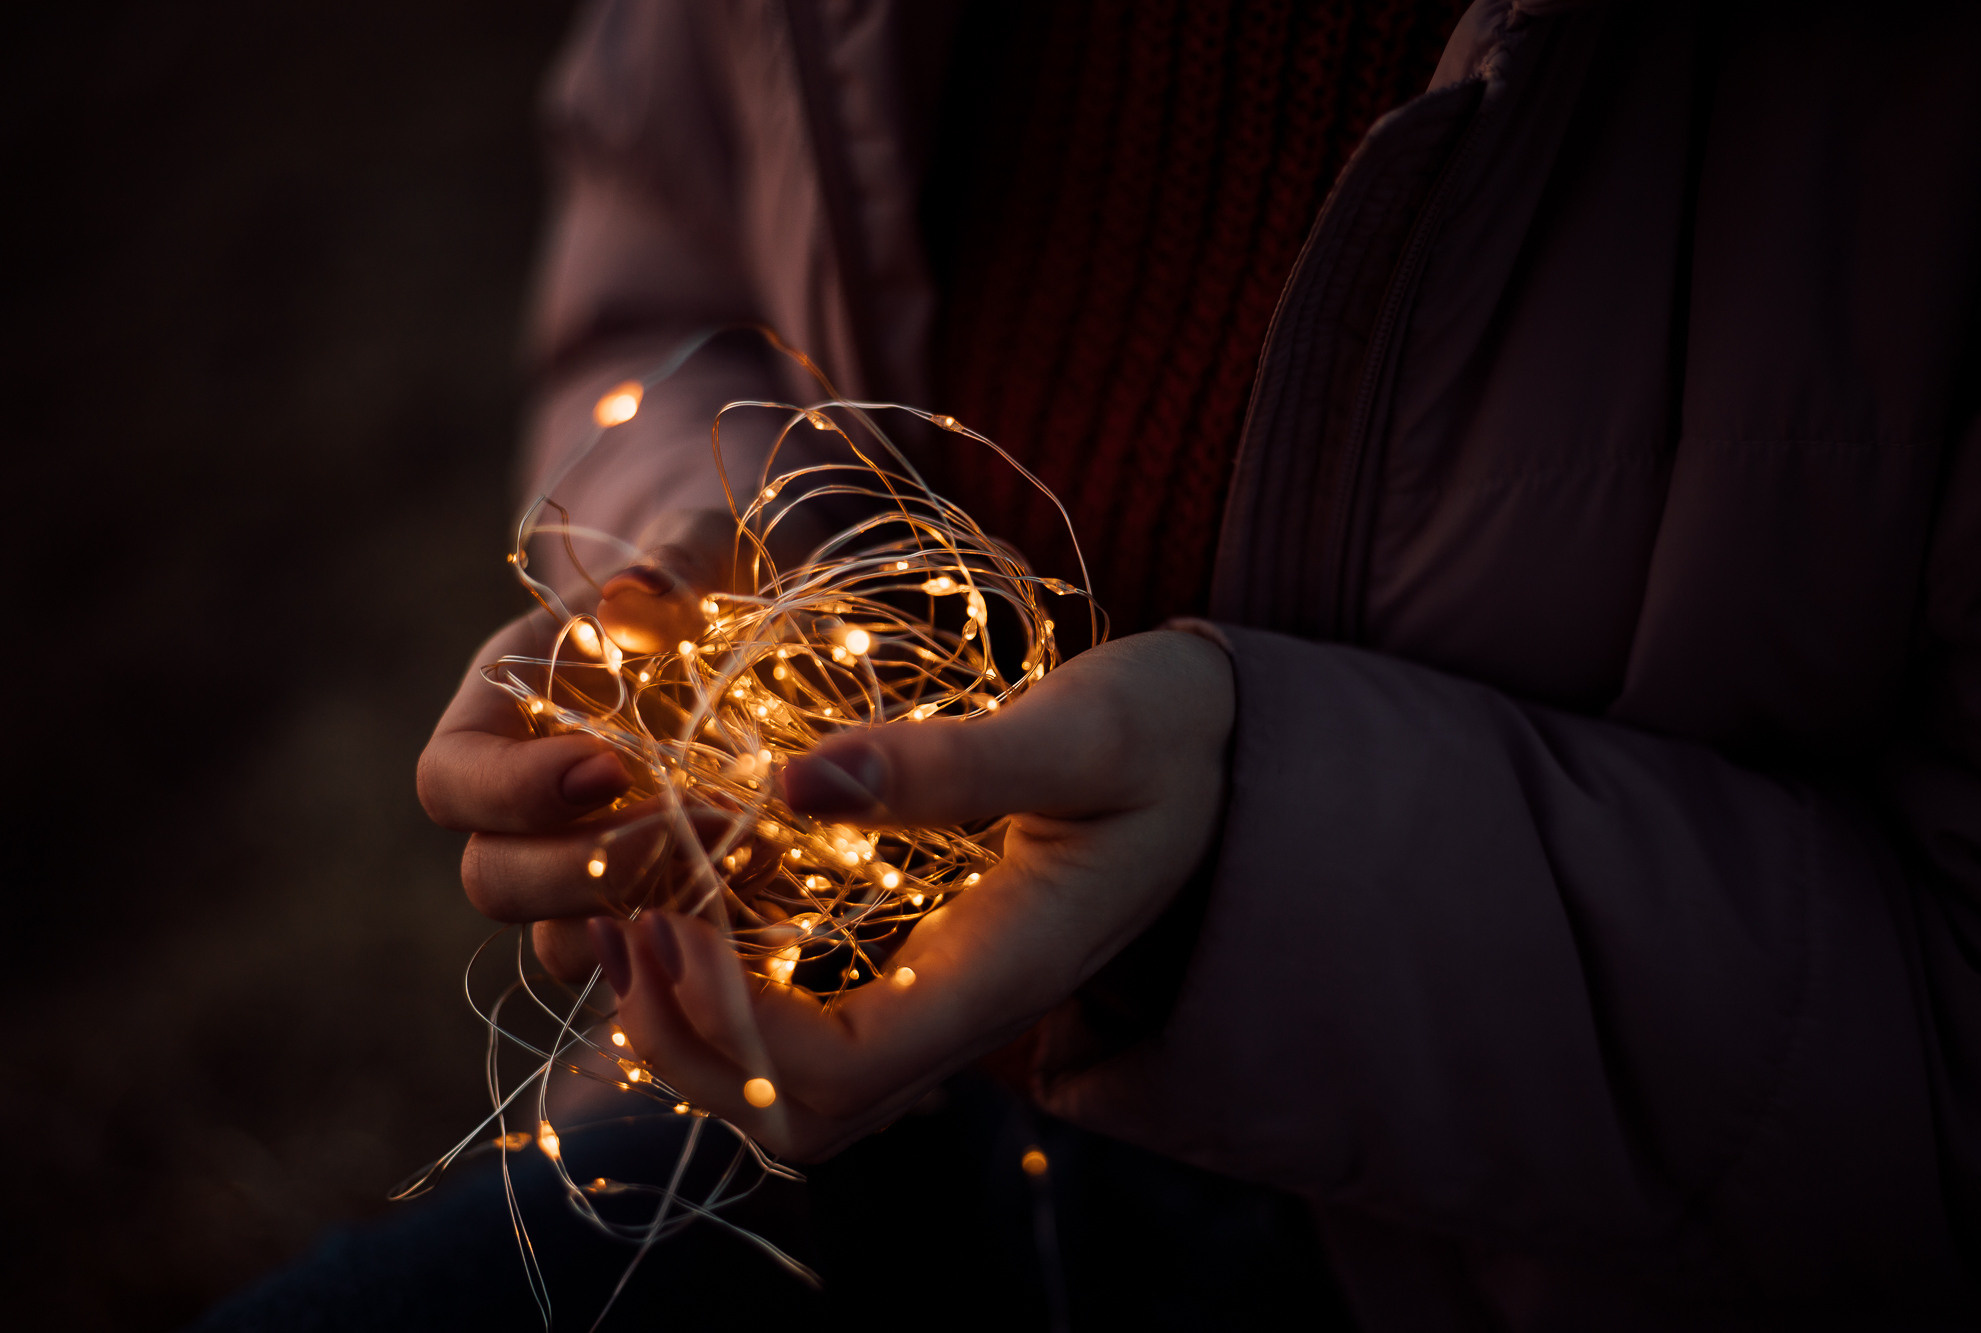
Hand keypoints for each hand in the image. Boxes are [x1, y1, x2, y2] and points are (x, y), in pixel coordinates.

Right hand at [415, 511, 739, 978]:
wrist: (750, 631)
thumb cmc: (707, 579)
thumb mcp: (699, 550)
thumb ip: (673, 564)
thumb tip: (641, 594)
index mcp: (497, 715)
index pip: (451, 782)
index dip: (513, 792)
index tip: (606, 768)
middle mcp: (521, 810)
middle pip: (497, 880)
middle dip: (590, 870)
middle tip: (703, 826)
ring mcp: (581, 870)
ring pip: (566, 941)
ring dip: (651, 918)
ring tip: (757, 857)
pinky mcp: (650, 908)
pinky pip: (651, 961)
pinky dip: (705, 946)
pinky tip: (779, 902)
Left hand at [590, 627, 1234, 1159]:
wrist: (1230, 761)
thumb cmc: (1173, 736)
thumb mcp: (1087, 727)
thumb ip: (954, 765)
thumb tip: (792, 781)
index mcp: (1007, 971)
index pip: (837, 1071)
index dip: (727, 1017)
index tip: (666, 910)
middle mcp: (969, 1018)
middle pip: (797, 1120)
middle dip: (686, 1046)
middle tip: (622, 924)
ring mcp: (948, 1010)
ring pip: (794, 1098)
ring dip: (694, 1034)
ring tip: (631, 921)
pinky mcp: (930, 980)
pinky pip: (810, 1043)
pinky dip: (729, 1004)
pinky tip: (694, 914)